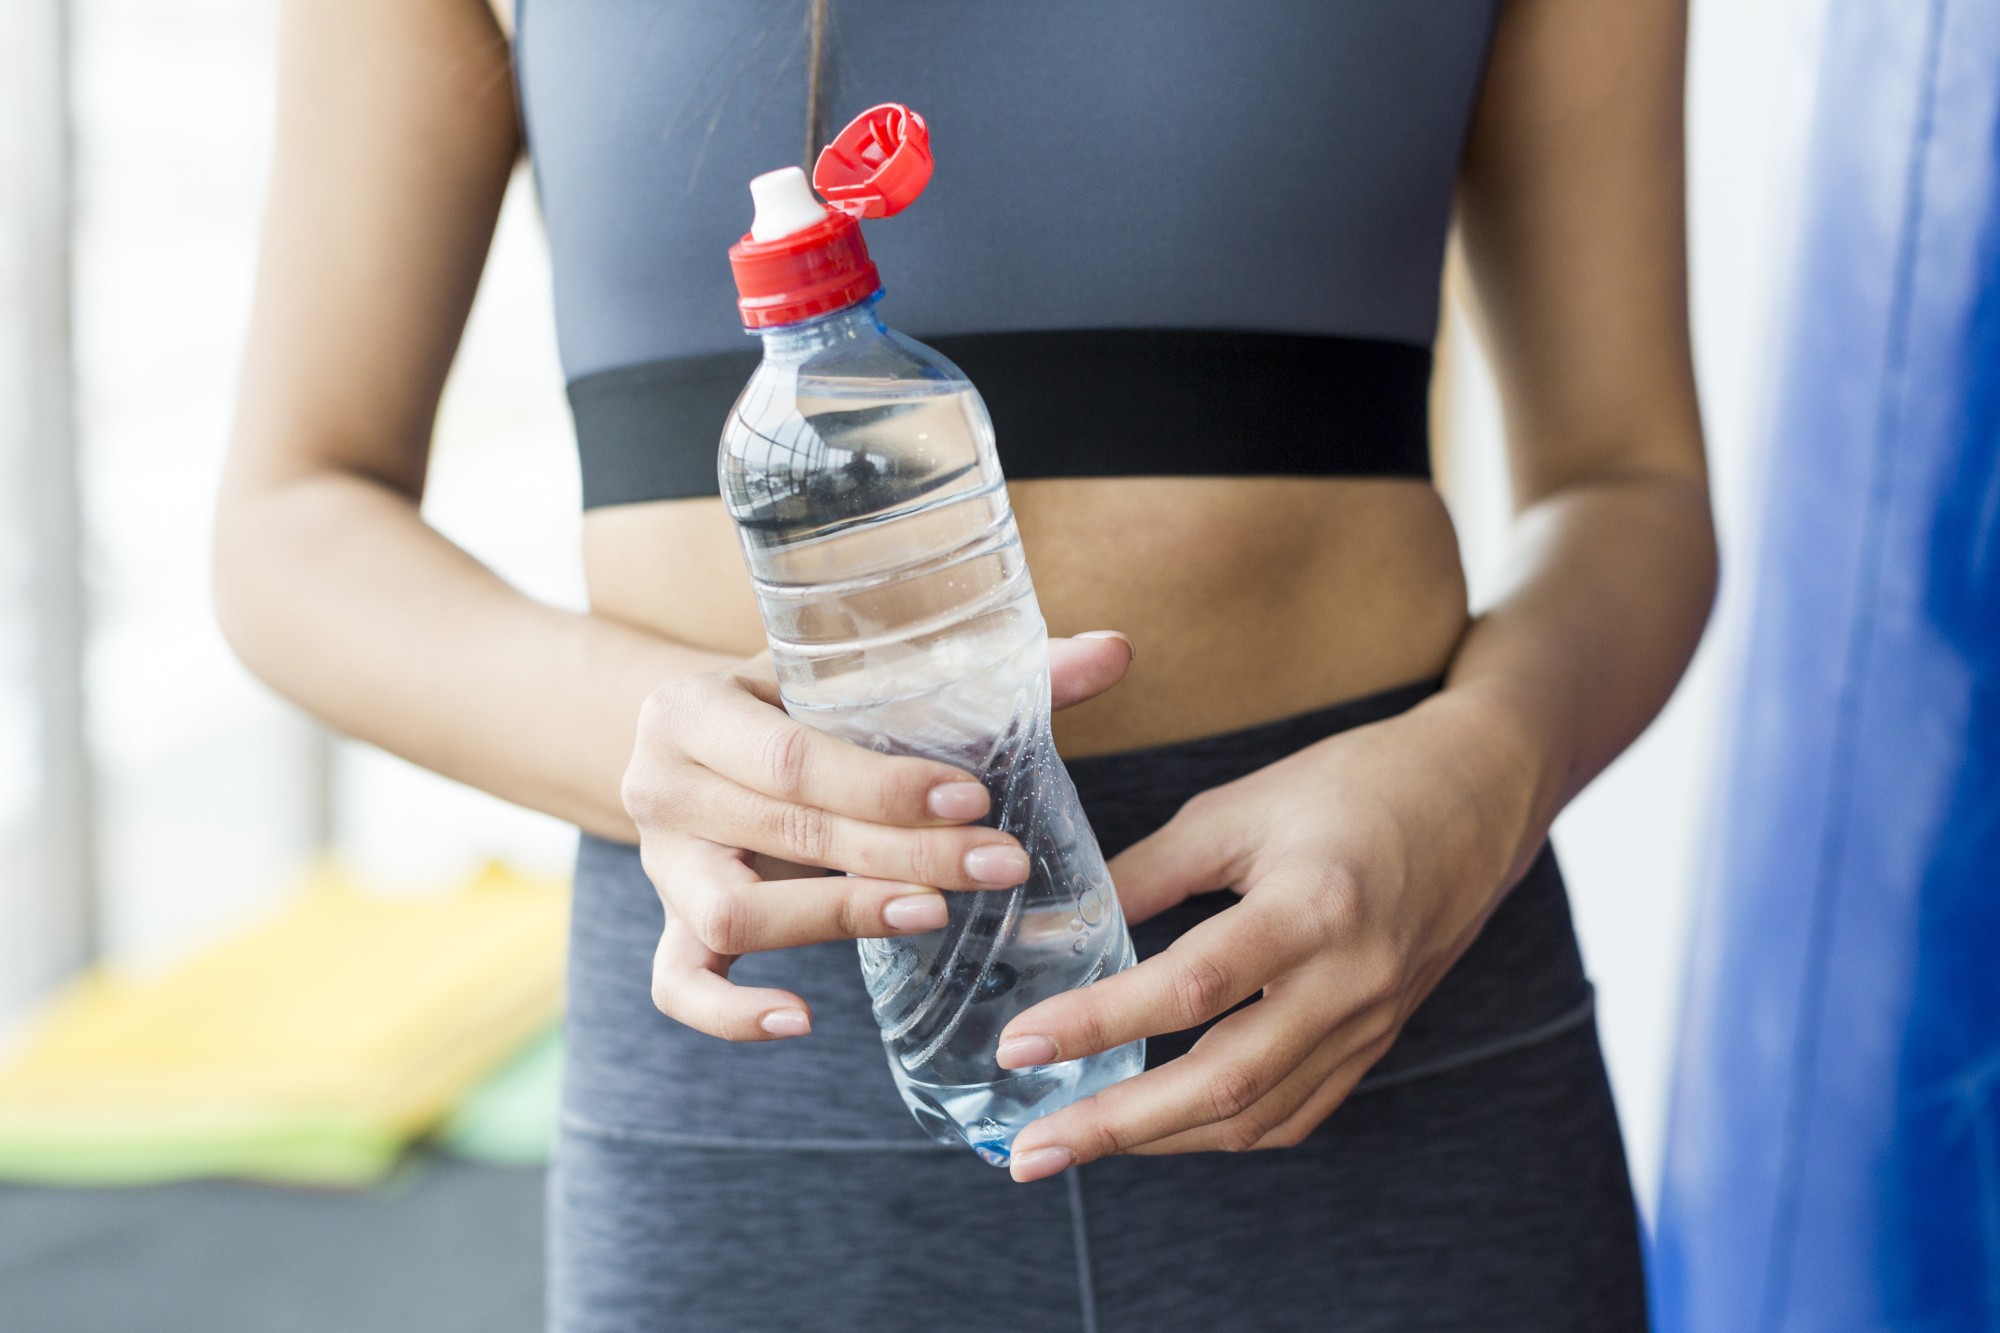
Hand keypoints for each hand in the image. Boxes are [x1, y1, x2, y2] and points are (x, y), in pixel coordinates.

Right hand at [624, 632, 1134, 1041]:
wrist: (693, 736)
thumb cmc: (795, 701)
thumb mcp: (857, 674)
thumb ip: (983, 670)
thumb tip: (1116, 651)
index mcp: (693, 704)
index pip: (793, 756)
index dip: (886, 786)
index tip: (975, 801)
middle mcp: (659, 782)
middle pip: (788, 831)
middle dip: (904, 853)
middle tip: (1000, 865)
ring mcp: (661, 864)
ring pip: (737, 912)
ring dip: (841, 917)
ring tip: (932, 915)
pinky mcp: (670, 924)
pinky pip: (680, 985)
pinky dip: (731, 1013)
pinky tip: (803, 1018)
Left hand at [995, 689, 1541, 1180]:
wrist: (1480, 796)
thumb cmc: (1356, 785)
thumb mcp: (1240, 808)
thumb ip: (1150, 872)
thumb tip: (1062, 929)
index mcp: (1311, 909)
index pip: (1188, 988)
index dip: (1097, 1024)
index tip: (1019, 1047)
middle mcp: (1347, 983)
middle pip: (1222, 1084)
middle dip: (1116, 1126)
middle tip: (1031, 1150)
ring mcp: (1369, 1023)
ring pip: (1257, 1115)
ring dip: (1159, 1142)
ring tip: (1078, 1144)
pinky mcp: (1377, 1041)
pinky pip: (1295, 1112)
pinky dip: (1222, 1131)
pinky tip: (1164, 1129)